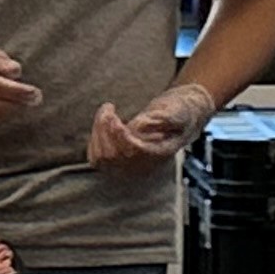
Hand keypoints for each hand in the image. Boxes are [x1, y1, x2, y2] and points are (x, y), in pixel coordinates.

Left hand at [87, 82, 215, 169]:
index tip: (113, 116)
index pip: (133, 152)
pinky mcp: (119, 162)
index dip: (119, 135)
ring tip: (107, 110)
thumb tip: (142, 124)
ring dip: (98, 132)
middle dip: (104, 129)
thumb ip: (168, 117)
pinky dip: (94, 139)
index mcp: (159, 153)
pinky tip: (103, 121)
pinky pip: (97, 159)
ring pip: (101, 158)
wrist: (178, 119)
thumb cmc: (179, 113)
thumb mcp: (180, 111)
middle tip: (109, 107)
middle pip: (112, 155)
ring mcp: (129, 166)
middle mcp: (143, 164)